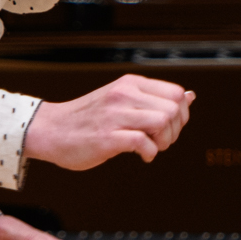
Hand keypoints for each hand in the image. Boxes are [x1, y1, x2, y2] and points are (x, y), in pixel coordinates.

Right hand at [23, 74, 193, 170]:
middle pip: (173, 109)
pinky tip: (142, 155)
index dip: (181, 114)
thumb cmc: (88, 119)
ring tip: (151, 147)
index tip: (168, 127)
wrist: (50, 130)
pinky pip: (144, 142)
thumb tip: (190, 96)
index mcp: (130, 84)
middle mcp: (124, 95)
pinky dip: (150, 153)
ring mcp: (115, 115)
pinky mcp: (107, 137)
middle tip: (160, 140)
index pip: (176, 93)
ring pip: (162, 121)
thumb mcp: (122, 100)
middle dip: (174, 130)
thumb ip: (154, 99)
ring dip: (164, 141)